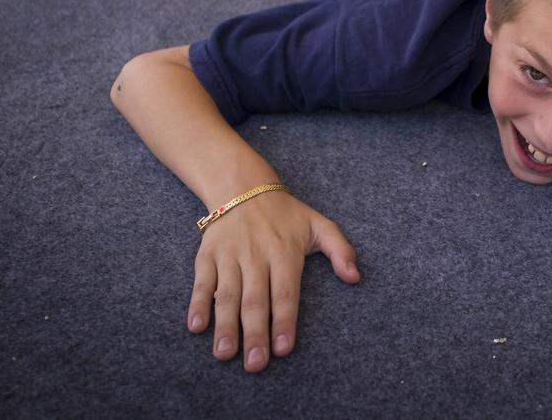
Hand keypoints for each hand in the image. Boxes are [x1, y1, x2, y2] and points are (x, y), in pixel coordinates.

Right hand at [186, 191, 359, 372]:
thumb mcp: (319, 224)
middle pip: (255, 300)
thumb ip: (340, 249)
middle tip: (255, 364)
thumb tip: (355, 277)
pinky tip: (196, 326)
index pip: (285, 292)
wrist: (242, 186)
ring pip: (227, 295)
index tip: (284, 348)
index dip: (284, 321)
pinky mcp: (208, 255)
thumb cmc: (285, 213)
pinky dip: (197, 303)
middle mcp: (256, 256)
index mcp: (285, 252)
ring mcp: (230, 256)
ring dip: (225, 326)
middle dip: (255, 334)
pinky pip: (202, 281)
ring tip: (225, 354)